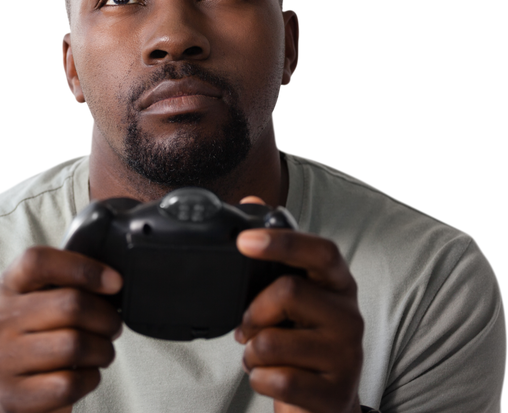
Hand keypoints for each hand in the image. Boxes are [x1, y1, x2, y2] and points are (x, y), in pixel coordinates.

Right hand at [0, 246, 122, 412]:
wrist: (19, 391)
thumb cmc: (45, 336)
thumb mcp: (50, 301)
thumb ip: (73, 284)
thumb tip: (113, 281)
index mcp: (10, 286)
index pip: (38, 261)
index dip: (83, 267)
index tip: (114, 282)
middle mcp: (1, 319)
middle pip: (71, 304)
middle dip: (106, 317)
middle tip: (113, 326)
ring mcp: (2, 358)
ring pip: (74, 346)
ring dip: (102, 350)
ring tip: (101, 351)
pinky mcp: (13, 395)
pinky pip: (69, 383)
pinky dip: (90, 379)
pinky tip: (85, 375)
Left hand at [235, 197, 362, 412]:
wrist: (321, 403)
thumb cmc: (301, 340)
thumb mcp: (290, 295)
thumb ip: (273, 253)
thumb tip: (252, 201)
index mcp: (337, 283)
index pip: (320, 251)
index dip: (282, 242)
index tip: (244, 241)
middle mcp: (349, 315)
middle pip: (288, 292)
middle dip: (254, 311)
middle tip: (247, 326)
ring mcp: (347, 355)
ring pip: (273, 342)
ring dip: (252, 352)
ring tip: (261, 356)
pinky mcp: (336, 393)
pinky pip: (276, 379)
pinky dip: (258, 379)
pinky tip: (270, 378)